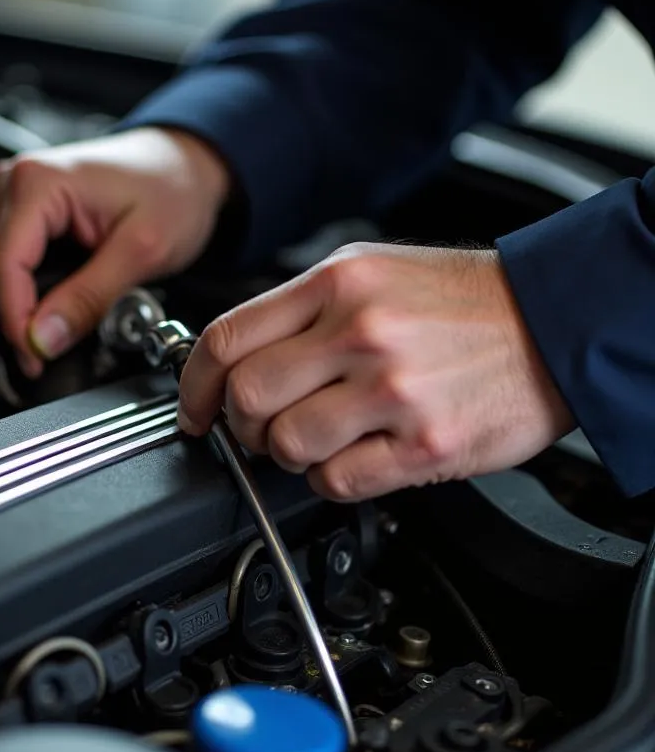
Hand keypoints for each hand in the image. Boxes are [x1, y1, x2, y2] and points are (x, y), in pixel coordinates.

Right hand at [0, 128, 230, 375]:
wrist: (193, 164)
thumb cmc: (172, 192)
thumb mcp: (141, 250)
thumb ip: (87, 298)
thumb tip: (42, 338)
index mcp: (37, 186)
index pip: (2, 268)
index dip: (13, 318)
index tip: (30, 353)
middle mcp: (13, 180)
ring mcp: (10, 184)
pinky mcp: (18, 195)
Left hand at [177, 243, 572, 499]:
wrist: (557, 320)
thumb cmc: (462, 300)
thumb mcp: (371, 270)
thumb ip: (301, 309)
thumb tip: (237, 358)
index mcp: (337, 282)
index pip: (226, 338)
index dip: (194, 384)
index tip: (195, 408)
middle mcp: (360, 331)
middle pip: (247, 397)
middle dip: (241, 425)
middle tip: (258, 428)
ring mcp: (393, 389)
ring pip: (286, 445)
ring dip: (288, 454)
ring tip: (317, 439)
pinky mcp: (425, 443)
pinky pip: (337, 481)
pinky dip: (332, 478)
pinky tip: (354, 456)